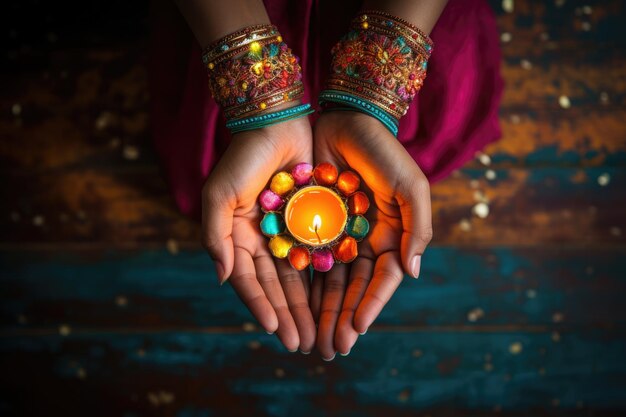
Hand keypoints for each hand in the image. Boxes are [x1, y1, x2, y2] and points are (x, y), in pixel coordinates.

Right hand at [202, 116, 315, 352]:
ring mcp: (288, 233)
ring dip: (307, 307)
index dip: (260, 305)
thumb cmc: (243, 158)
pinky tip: (333, 301)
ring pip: (299, 277)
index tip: (273, 330)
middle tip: (301, 344)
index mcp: (237, 237)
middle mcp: (263, 240)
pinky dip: (324, 279)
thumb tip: (223, 279)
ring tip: (318, 334)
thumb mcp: (219, 195)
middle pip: (276, 286)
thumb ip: (215, 237)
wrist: (276, 122)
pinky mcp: (311, 221)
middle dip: (288, 316)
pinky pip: (318, 255)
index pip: (249, 281)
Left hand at [311, 111, 432, 358]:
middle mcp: (364, 241)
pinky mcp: (312, 223)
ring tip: (310, 339)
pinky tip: (294, 305)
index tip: (356, 330)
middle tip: (329, 349)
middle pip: (353, 287)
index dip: (370, 305)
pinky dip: (303, 282)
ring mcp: (338, 234)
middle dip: (342, 318)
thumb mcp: (411, 186)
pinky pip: (307, 258)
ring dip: (321, 310)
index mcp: (391, 236)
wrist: (347, 119)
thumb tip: (413, 274)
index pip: (382, 280)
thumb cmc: (385, 151)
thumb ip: (418, 229)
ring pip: (328, 280)